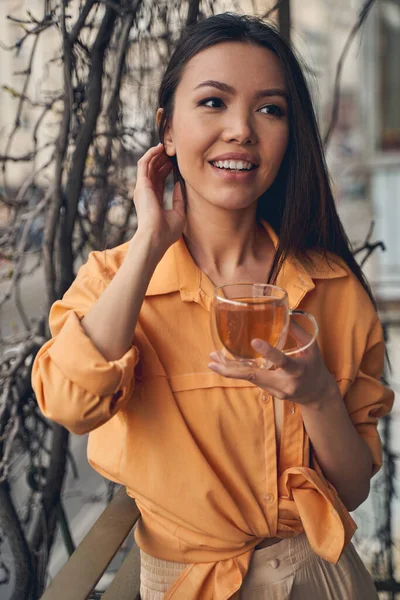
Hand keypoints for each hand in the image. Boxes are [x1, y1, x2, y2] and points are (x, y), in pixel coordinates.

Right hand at [130, 143, 185, 253]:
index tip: (174, 162)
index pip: (158, 181)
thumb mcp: (179, 214)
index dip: (165, 170)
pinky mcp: (141, 184)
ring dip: (156, 155)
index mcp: (153, 201)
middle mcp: (145, 193)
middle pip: (152, 171)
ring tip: (166, 146)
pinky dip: (151, 155)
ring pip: (148, 165)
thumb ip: (179, 198)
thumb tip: (179, 184)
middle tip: (171, 150)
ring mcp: (142, 189)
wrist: (156, 237)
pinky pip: (144, 164)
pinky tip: (159, 148)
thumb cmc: (167, 232)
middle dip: (161, 160)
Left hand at [208, 329, 337, 408]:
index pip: (283, 361)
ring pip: (250, 379)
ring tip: (212, 360)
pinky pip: (252, 380)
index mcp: (298, 370)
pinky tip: (223, 365)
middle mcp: (285, 383)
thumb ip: (297, 331)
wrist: (317, 394)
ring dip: (230, 370)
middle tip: (213, 361)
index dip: (269, 353)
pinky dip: (238, 372)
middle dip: (232, 371)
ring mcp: (276, 391)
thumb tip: (284, 312)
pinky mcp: (270, 393)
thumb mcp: (311, 347)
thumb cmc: (314, 365)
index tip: (255, 341)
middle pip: (255, 377)